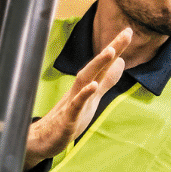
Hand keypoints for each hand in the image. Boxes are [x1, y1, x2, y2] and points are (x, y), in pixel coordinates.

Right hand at [24, 28, 130, 169]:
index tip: (128, 31)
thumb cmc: (67, 118)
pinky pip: (75, 106)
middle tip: (126, 33)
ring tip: (111, 51)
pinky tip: (93, 86)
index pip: (103, 65)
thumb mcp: (93, 98)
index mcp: (86, 86)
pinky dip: (83, 95)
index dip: (116, 48)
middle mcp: (79, 90)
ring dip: (97, 65)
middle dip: (111, 50)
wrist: (42, 140)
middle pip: (95, 66)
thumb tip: (122, 61)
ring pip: (84, 80)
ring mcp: (72, 103)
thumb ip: (107, 80)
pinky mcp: (67, 120)